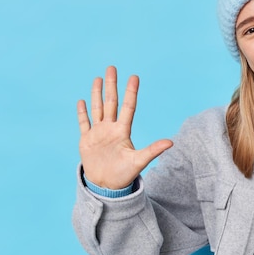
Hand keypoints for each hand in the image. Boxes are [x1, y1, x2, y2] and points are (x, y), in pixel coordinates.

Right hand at [77, 66, 172, 189]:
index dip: (131, 92)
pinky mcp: (86, 140)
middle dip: (111, 85)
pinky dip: (82, 113)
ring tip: (99, 78)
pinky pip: (84, 123)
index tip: (134, 77)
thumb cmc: (124, 174)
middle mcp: (111, 128)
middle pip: (111, 102)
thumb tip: (171, 142)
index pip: (128, 107)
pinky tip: (82, 100)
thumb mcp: (139, 161)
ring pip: (97, 108)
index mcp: (123, 131)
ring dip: (97, 94)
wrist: (107, 186)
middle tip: (112, 67)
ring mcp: (98, 133)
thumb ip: (153, 150)